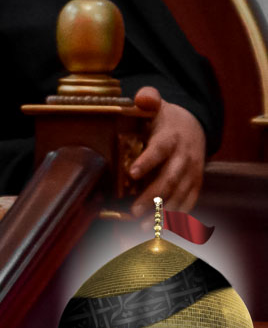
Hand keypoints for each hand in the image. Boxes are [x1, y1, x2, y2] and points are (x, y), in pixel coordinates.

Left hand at [128, 86, 205, 216]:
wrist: (194, 126)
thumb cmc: (165, 118)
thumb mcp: (156, 105)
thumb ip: (148, 99)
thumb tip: (142, 97)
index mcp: (171, 137)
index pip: (160, 149)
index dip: (147, 160)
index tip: (132, 172)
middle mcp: (184, 157)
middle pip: (170, 178)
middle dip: (152, 196)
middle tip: (134, 210)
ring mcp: (192, 173)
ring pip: (180, 195)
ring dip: (162, 213)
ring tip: (143, 227)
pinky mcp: (195, 184)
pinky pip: (189, 203)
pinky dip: (176, 217)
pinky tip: (161, 230)